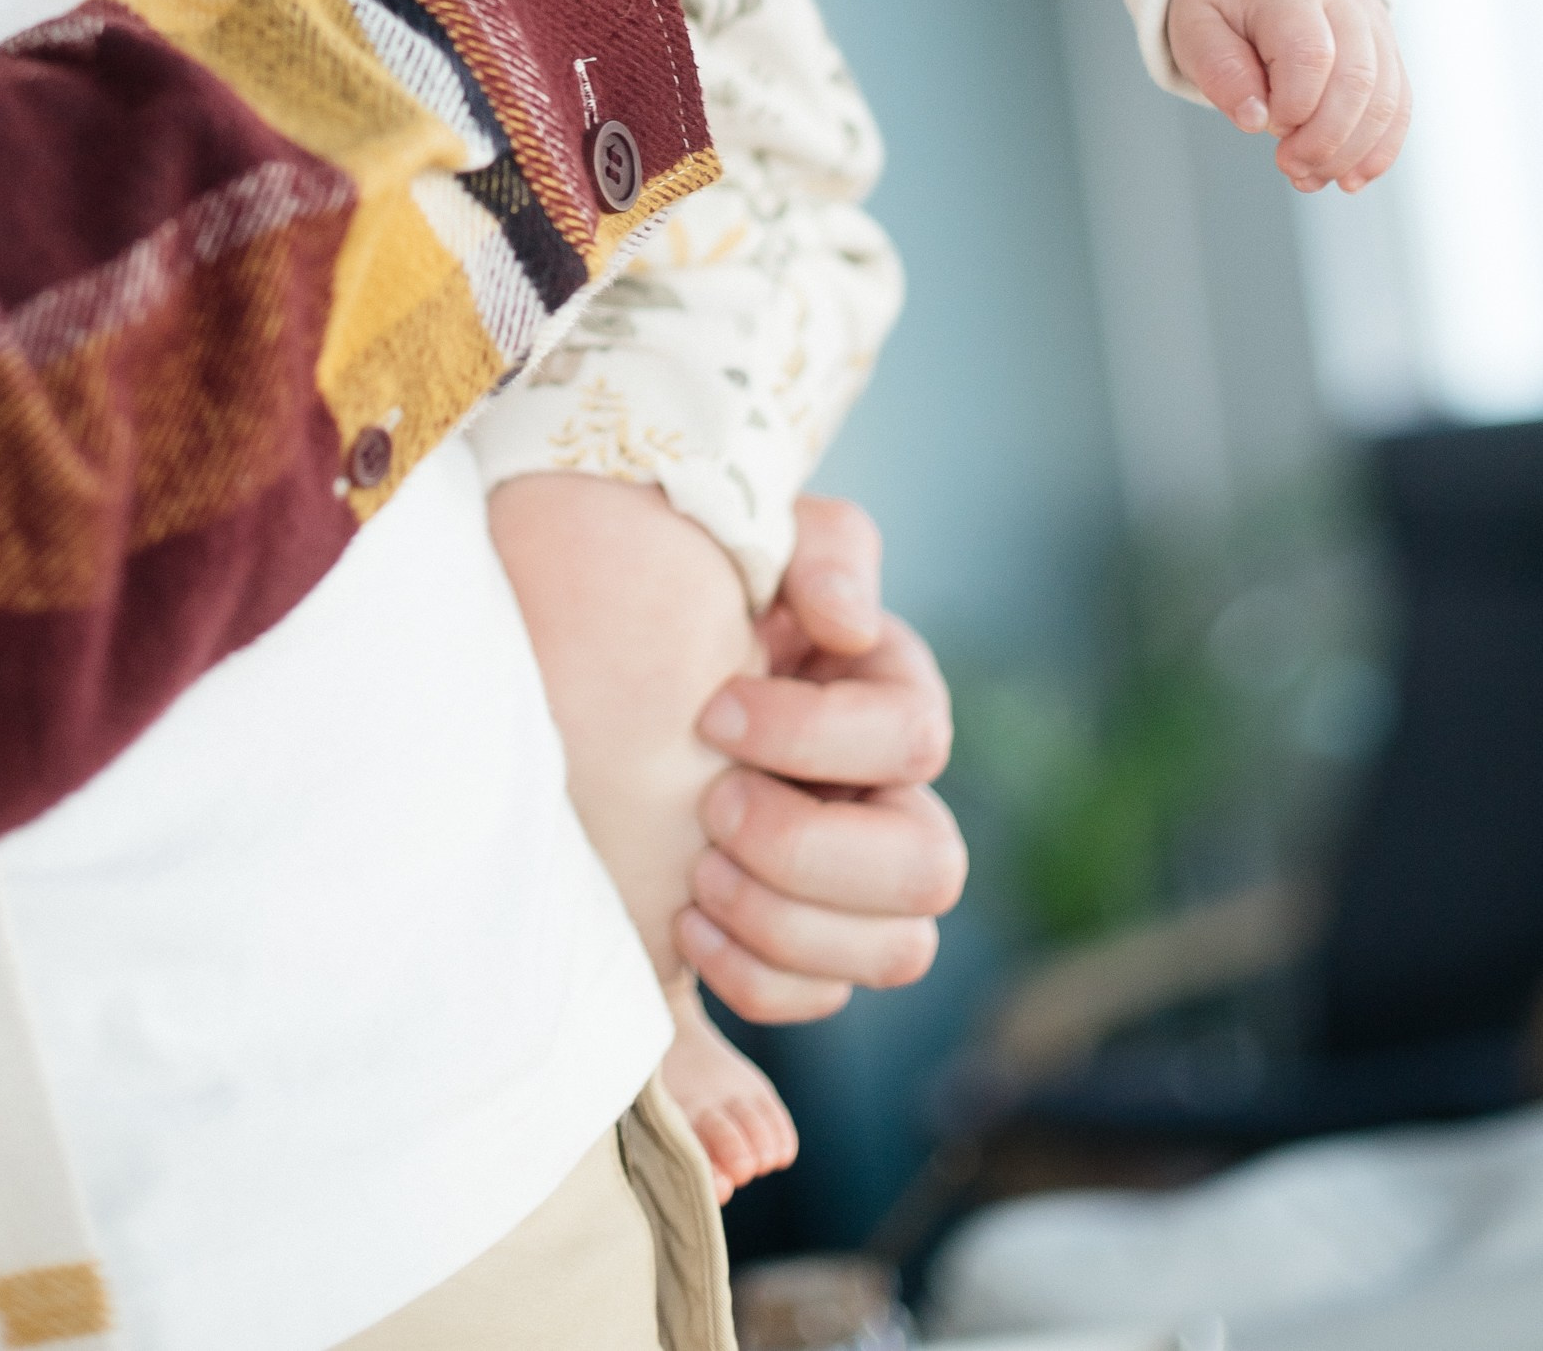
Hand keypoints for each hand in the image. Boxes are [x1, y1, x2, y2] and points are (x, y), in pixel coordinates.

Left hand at [675, 497, 965, 1024]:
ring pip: (895, 952)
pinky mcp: (803, 948)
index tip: (712, 711)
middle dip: (808, 849)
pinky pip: (820, 1000)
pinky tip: (686, 923)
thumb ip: (824, 548)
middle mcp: (895, 800)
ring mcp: (857, 886)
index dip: (814, 735)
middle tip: (712, 809)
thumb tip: (849, 620)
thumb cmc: (695, 599)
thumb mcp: (760, 541)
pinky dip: (754, 977)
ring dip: (784, 922)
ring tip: (696, 873)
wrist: (611, 675)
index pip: (916, 737)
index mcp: (894, 701)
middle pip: (931, 870)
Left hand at [1167, 0, 1408, 190]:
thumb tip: (1255, 122)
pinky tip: (1350, 177)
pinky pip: (1399, 103)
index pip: (1310, 54)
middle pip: (1358, 78)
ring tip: (1311, 178)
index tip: (1266, 127)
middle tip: (1290, 167)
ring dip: (1354, 151)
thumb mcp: (1195, 27)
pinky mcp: (1386, 47)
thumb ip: (1219, 71)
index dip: (1294, 106)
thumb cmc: (1221, 4)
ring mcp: (1371, 21)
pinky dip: (1380, 148)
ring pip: (1387, 95)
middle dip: (1327, 139)